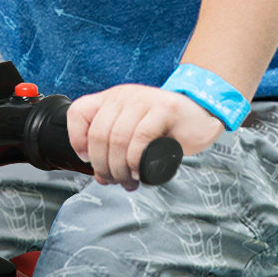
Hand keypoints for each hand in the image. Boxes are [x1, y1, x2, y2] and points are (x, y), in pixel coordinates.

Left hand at [68, 84, 222, 187]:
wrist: (201, 115)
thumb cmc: (166, 128)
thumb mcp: (133, 132)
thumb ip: (114, 149)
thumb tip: (101, 176)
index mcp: (111, 99)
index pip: (78, 112)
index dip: (77, 139)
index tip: (88, 160)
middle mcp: (124, 96)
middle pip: (98, 133)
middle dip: (103, 165)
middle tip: (114, 180)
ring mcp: (144, 100)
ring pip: (118, 137)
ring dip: (119, 167)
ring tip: (128, 180)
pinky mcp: (164, 108)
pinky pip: (140, 137)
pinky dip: (135, 159)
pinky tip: (138, 170)